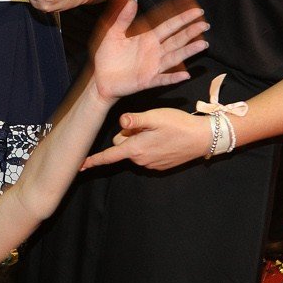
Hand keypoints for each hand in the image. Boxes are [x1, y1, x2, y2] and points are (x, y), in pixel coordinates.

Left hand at [83, 108, 207, 171]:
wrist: (202, 138)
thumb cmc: (178, 125)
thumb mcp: (156, 116)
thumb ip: (135, 119)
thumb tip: (120, 121)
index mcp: (136, 148)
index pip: (109, 156)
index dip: (94, 160)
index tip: (80, 165)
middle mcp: (141, 160)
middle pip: (122, 146)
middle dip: (128, 136)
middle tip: (146, 124)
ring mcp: (151, 164)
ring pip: (135, 150)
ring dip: (140, 140)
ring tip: (158, 131)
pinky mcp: (160, 165)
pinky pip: (147, 155)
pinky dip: (150, 146)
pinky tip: (163, 138)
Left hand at [88, 0, 207, 102]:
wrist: (99, 78)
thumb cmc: (107, 57)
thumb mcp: (113, 33)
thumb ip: (124, 17)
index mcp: (147, 38)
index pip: (169, 26)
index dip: (182, 18)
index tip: (196, 11)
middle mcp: (154, 51)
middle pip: (177, 39)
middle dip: (191, 32)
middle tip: (205, 24)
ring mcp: (153, 66)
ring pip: (174, 57)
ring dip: (188, 51)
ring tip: (203, 44)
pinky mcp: (147, 80)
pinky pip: (163, 79)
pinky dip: (173, 77)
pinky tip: (185, 75)